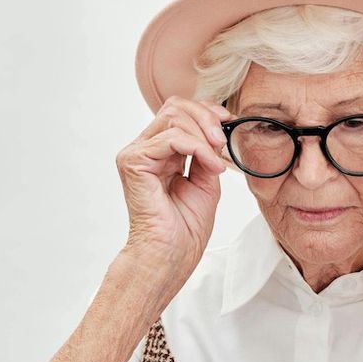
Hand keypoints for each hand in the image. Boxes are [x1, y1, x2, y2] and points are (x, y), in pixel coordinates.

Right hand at [115, 96, 233, 274]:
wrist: (172, 254)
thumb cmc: (185, 228)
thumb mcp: (206, 180)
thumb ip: (208, 152)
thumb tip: (217, 129)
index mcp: (160, 152)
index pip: (178, 112)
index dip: (205, 111)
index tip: (228, 121)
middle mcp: (145, 149)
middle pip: (174, 107)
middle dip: (206, 117)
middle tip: (223, 141)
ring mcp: (136, 154)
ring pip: (174, 118)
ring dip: (204, 136)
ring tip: (217, 162)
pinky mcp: (134, 162)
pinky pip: (172, 139)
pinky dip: (198, 148)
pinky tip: (211, 167)